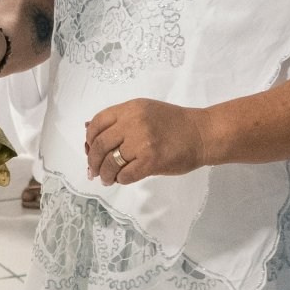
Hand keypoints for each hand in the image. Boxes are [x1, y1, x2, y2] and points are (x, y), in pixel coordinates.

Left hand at [84, 98, 208, 183]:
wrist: (202, 133)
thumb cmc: (174, 123)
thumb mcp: (145, 111)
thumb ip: (119, 119)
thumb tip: (88, 129)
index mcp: (130, 108)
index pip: (98, 123)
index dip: (89, 139)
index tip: (90, 150)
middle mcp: (133, 123)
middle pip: (100, 145)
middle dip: (93, 161)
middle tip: (93, 171)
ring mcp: (142, 142)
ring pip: (110, 163)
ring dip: (105, 174)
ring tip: (106, 179)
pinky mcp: (151, 161)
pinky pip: (125, 175)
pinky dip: (121, 180)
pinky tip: (122, 179)